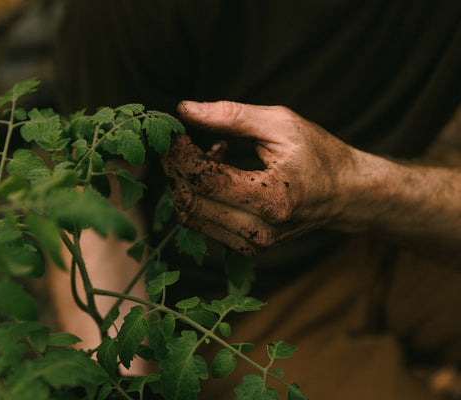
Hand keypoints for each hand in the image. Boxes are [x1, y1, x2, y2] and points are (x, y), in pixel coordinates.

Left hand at [161, 101, 359, 256]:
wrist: (346, 194)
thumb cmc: (319, 154)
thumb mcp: (280, 124)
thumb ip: (231, 116)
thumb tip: (185, 110)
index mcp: (272, 198)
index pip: (204, 179)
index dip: (179, 153)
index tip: (174, 130)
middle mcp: (258, 230)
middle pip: (189, 201)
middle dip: (175, 168)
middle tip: (182, 139)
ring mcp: (251, 244)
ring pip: (189, 215)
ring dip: (186, 182)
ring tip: (211, 154)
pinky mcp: (246, 247)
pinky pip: (202, 223)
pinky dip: (199, 196)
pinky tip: (218, 174)